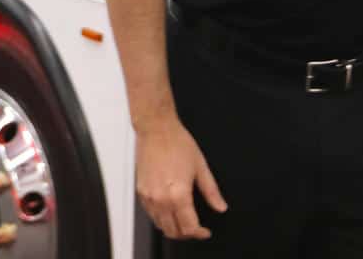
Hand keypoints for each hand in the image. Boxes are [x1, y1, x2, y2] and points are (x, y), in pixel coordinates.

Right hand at [135, 115, 226, 240]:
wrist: (156, 129)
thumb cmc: (177, 142)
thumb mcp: (201, 166)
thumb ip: (211, 191)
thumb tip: (220, 206)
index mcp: (178, 194)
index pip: (188, 227)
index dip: (199, 233)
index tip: (205, 231)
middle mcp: (161, 199)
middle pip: (173, 231)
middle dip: (186, 234)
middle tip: (196, 228)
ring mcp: (149, 197)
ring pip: (160, 226)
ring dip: (173, 228)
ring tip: (184, 220)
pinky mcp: (141, 192)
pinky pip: (151, 214)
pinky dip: (161, 218)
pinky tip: (170, 210)